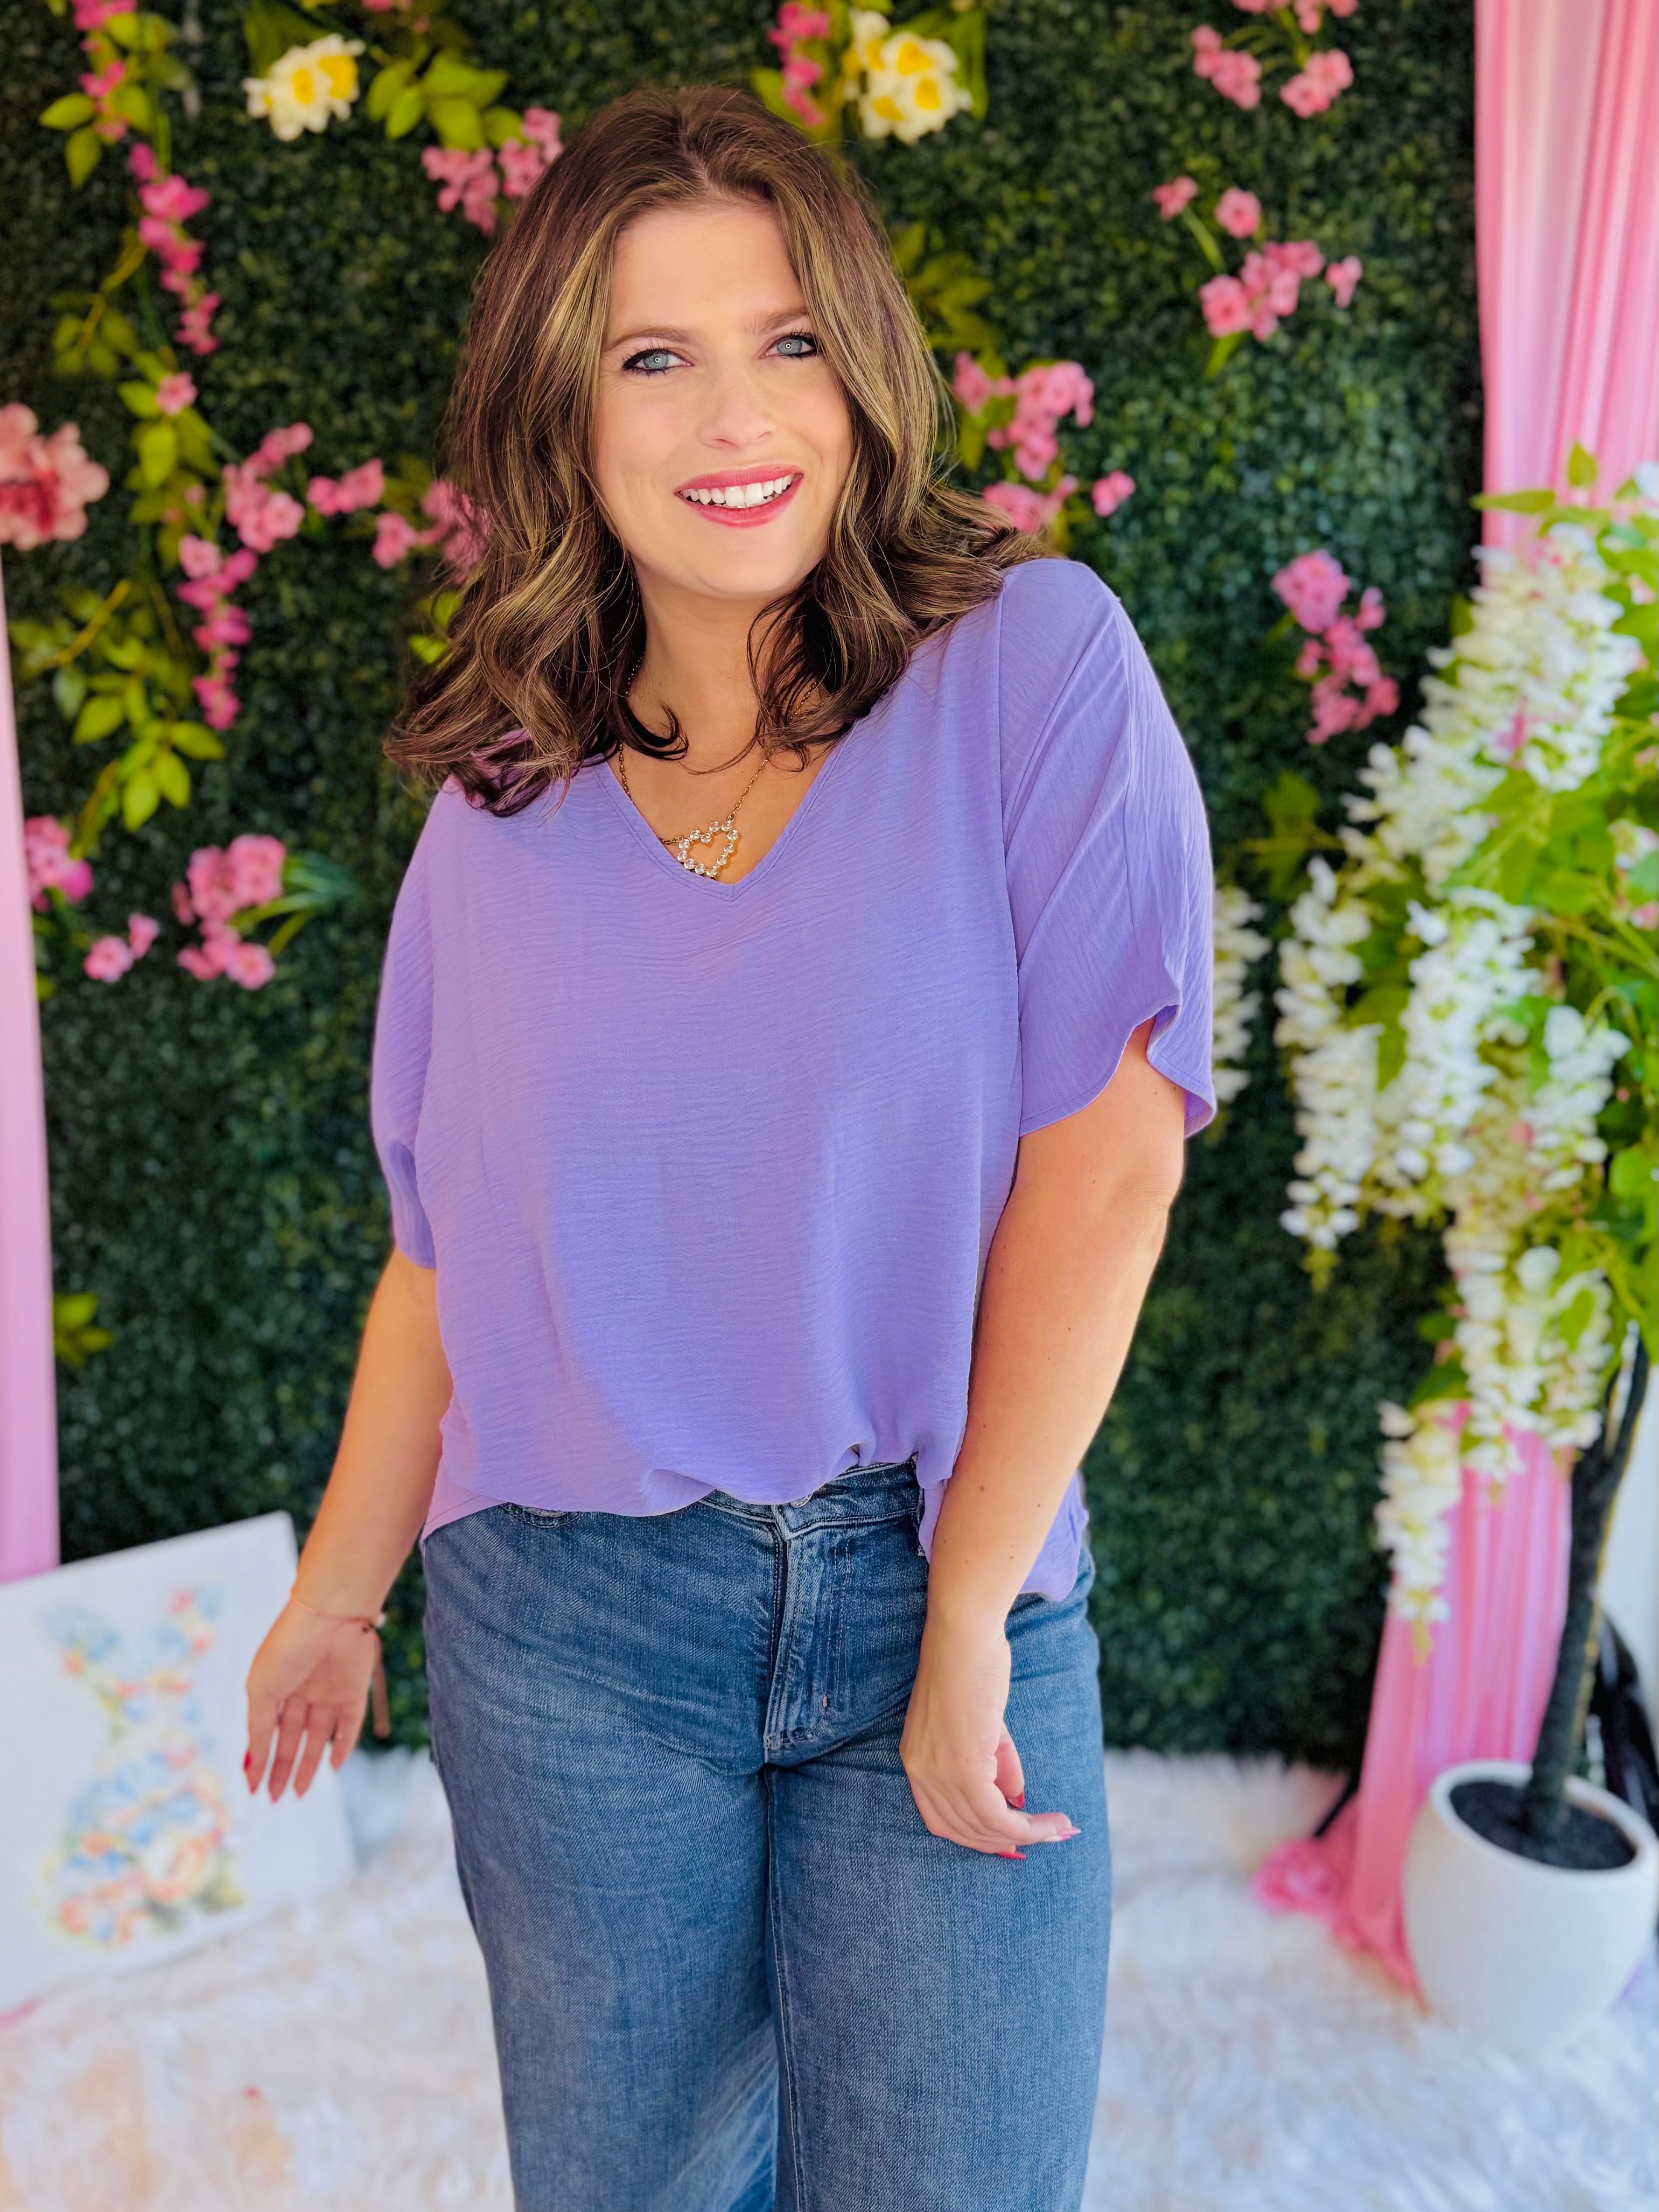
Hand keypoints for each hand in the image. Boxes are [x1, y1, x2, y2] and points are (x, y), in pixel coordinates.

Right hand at [245, 1599, 380, 1800]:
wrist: (330, 1616)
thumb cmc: (287, 1649)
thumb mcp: (262, 1692)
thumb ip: (259, 1731)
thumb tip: (251, 1767)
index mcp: (275, 1685)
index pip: (267, 1729)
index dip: (260, 1758)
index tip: (253, 1787)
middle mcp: (302, 1690)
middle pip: (292, 1737)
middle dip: (282, 1767)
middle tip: (274, 1798)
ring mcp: (329, 1691)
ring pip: (319, 1736)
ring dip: (309, 1764)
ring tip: (298, 1792)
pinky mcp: (354, 1690)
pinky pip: (349, 1724)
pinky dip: (342, 1746)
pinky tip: (333, 1768)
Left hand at [899, 1610, 1079, 1856]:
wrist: (964, 1635)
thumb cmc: (972, 1666)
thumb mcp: (982, 1724)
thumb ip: (995, 1763)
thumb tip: (1015, 1800)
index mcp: (916, 1760)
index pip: (940, 1820)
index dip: (975, 1837)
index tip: (1007, 1841)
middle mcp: (921, 1772)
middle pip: (961, 1831)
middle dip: (1001, 1842)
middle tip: (1038, 1839)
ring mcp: (939, 1773)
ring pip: (984, 1827)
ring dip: (1024, 1837)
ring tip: (1057, 1830)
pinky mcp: (963, 1769)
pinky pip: (998, 1816)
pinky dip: (1027, 1828)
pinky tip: (1052, 1824)